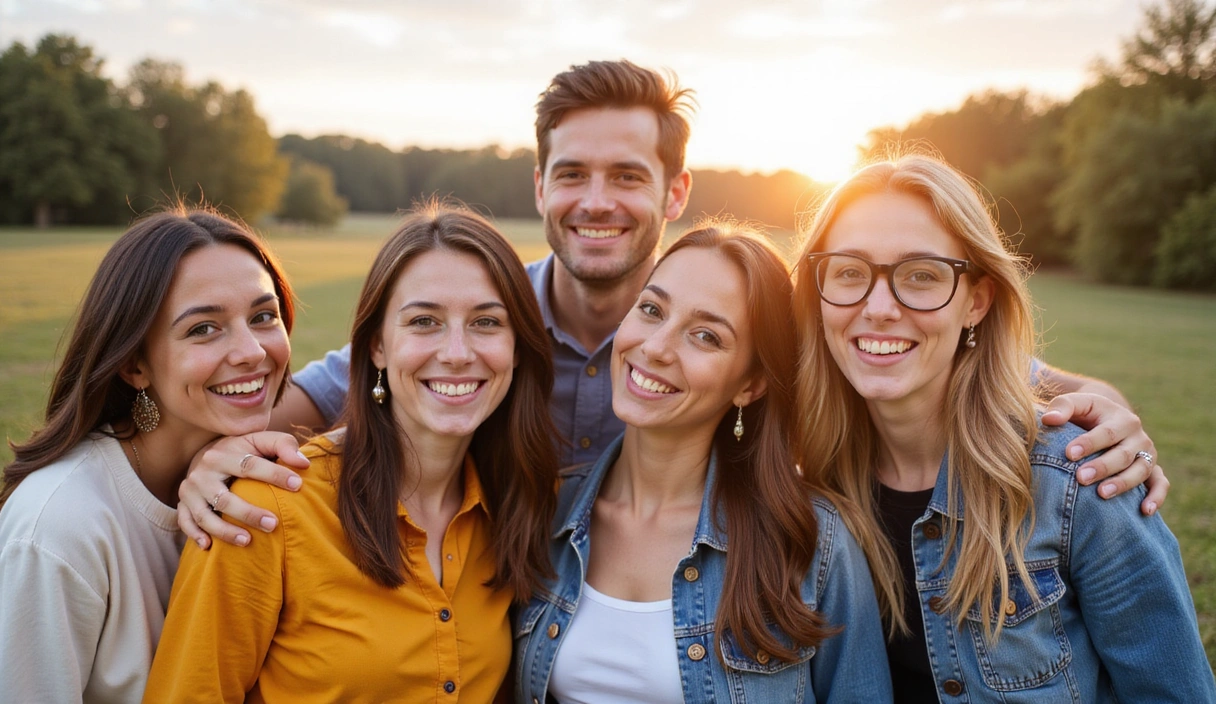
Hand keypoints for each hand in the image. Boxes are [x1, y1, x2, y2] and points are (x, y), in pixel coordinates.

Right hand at [177, 432, 309, 548]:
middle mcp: (203, 473)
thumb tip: (304, 464)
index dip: (274, 475)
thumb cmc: (244, 450)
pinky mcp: (183, 505)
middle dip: (248, 513)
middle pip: (225, 497)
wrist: (207, 453)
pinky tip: (209, 546)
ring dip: (225, 531)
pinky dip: (195, 535)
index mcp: (224, 454)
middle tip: (273, 524)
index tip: (298, 485)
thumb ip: (284, 445)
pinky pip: (185, 523)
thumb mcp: (262, 441)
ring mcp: (191, 491)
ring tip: (247, 541)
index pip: (250, 465)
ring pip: (204, 515)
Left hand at [1041, 393, 1166, 515]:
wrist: (1108, 419)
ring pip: (1141, 470)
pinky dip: (1157, 496)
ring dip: (1123, 483)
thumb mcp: (1077, 404)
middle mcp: (1138, 437)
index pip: (1106, 432)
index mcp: (1121, 419)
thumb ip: (1062, 407)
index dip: (1089, 443)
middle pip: (1123, 454)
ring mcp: (1148, 454)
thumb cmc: (1087, 413)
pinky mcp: (1153, 469)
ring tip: (1102, 493)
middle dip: (1103, 467)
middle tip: (1081, 478)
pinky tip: (1145, 510)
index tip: (1069, 454)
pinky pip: (1161, 483)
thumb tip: (1049, 419)